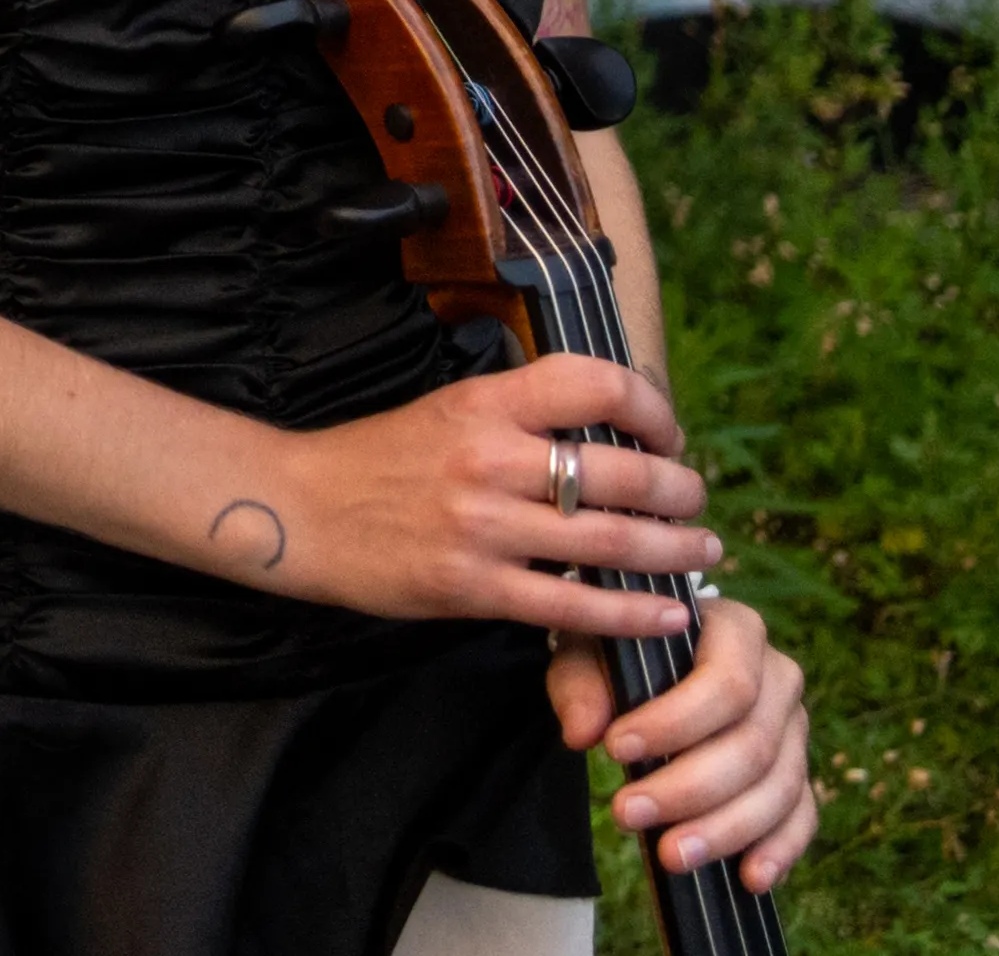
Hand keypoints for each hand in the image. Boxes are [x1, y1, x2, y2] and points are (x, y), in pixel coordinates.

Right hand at [250, 354, 720, 639]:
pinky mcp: (472, 587)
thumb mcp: (448, 411)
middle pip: (621, 472)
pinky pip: (574, 606)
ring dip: (674, 553)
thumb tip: (613, 430)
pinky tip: (666, 615)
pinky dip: (633, 614)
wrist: (298, 510)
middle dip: (681, 493)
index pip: (595, 384)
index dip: (652, 409)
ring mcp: (481, 526)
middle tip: (698, 504)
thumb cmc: (379, 459)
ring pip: (611, 543)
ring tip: (701, 554)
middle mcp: (488, 458)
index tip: (668, 436)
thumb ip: (521, 416)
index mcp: (485, 403)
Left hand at [560, 581, 815, 892]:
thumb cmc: (618, 651)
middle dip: (689, 788)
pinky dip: (779, 850)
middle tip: (626, 814)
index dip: (675, 722)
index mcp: (738, 630)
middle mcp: (780, 677)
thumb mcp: (587, 650)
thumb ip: (581, 684)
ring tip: (670, 856)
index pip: (726, 682)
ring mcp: (796, 730)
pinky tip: (749, 877)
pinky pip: (801, 817)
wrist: (645, 660)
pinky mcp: (798, 775)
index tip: (614, 750)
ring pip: (778, 788)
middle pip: (753, 745)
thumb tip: (582, 734)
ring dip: (725, 829)